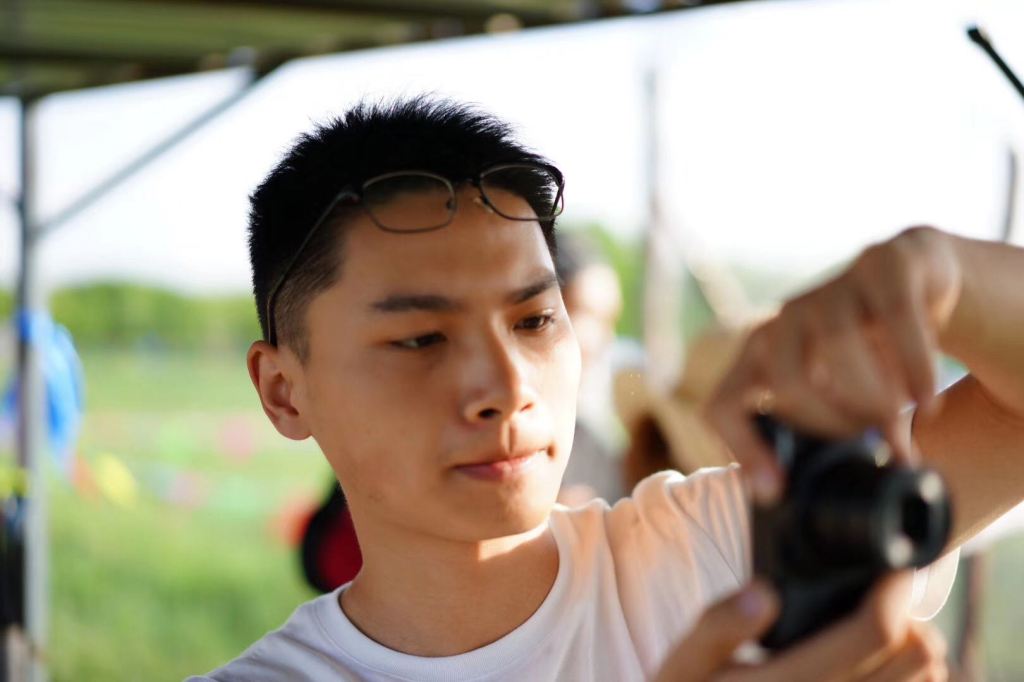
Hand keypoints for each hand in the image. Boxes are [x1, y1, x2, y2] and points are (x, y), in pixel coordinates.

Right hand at [655, 573, 947, 681]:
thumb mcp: (685, 663)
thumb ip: (719, 625)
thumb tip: (765, 593)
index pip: (873, 633)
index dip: (894, 591)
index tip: (893, 569)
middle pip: (916, 658)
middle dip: (910, 617)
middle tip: (880, 601)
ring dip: (913, 652)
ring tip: (879, 635)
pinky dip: (909, 680)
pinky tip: (876, 669)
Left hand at [704, 227, 961, 502]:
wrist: (914, 275)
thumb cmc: (869, 350)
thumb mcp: (842, 395)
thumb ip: (842, 436)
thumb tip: (878, 484)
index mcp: (759, 357)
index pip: (723, 404)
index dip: (742, 448)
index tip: (776, 491)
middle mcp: (783, 320)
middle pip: (786, 380)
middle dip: (829, 423)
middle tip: (867, 443)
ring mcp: (828, 290)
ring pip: (838, 346)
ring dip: (872, 396)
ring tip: (900, 422)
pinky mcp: (881, 265)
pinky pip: (896, 319)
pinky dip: (913, 366)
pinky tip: (926, 399)